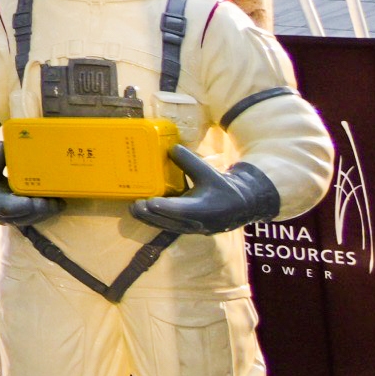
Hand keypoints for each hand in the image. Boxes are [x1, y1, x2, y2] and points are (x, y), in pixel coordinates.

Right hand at [0, 145, 59, 226]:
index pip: (11, 208)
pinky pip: (33, 219)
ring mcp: (10, 220)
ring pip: (32, 219)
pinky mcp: (17, 219)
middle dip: (44, 209)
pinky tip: (55, 203)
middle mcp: (1, 215)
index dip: (27, 205)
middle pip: (27, 216)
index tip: (41, 198)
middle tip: (58, 198)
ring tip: (60, 200)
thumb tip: (8, 144)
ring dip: (47, 212)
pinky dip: (45, 213)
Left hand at [132, 151, 280, 234]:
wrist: (240, 205)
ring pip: (167, 226)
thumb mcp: (209, 173)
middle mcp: (198, 222)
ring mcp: (192, 228)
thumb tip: (171, 148)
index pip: (182, 210)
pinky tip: (142, 212)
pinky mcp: (188, 228)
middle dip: (151, 215)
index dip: (166, 208)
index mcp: (205, 208)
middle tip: (134, 204)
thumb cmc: (224, 188)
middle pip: (170, 221)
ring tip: (133, 208)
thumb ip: (190, 162)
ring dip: (149, 219)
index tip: (150, 202)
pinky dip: (155, 220)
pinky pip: (168, 226)